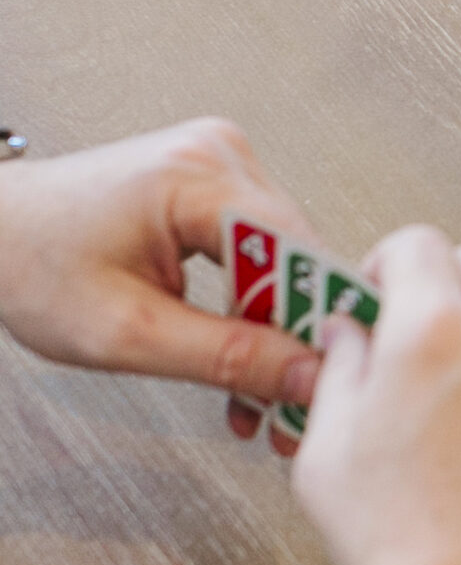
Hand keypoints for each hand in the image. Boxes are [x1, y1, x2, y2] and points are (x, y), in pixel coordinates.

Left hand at [0, 118, 322, 406]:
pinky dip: (253, 305)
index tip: (324, 384)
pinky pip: (260, 249)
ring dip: (274, 329)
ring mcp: (219, 164)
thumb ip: (224, 357)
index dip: (315, 324)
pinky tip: (239, 349)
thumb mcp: (126, 332)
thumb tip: (302, 374)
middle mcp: (218, 156)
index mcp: (198, 175)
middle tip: (286, 408)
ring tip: (254, 392)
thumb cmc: (32, 265)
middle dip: (294, 339)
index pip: (296, 252)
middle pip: (297, 258)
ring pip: (284, 260)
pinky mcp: (214, 184)